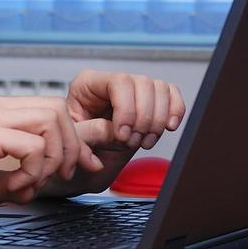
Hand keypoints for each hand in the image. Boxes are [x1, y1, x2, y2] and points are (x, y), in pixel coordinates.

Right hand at [0, 95, 104, 223]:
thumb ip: (21, 174)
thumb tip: (49, 178)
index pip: (50, 109)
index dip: (73, 139)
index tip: (80, 165)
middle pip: (57, 109)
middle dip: (70, 147)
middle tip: (60, 176)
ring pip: (50, 120)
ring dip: (51, 158)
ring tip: (29, 183)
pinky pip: (30, 145)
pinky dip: (32, 171)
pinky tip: (12, 186)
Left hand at [65, 69, 185, 150]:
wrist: (85, 166)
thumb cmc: (74, 152)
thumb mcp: (72, 143)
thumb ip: (88, 132)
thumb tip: (112, 128)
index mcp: (87, 85)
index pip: (119, 81)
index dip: (127, 109)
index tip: (122, 135)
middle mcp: (112, 83)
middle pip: (143, 83)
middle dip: (143, 118)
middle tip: (131, 142)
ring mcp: (133, 91)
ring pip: (160, 88)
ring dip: (156, 121)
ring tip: (142, 141)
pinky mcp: (150, 103)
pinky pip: (171, 94)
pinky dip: (175, 111)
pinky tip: (166, 128)